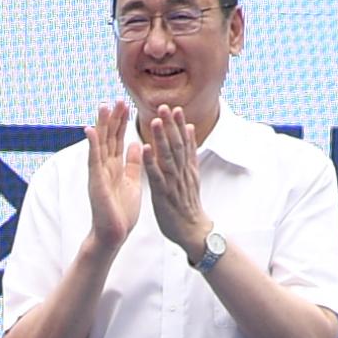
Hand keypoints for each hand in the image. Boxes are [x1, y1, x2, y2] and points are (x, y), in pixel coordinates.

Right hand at [83, 104, 142, 247]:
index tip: (125, 105)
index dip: (121, 122)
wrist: (114, 233)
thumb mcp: (132, 182)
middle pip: (108, 137)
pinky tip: (90, 129)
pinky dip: (93, 144)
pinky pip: (94, 159)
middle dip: (113, 118)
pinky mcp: (96, 181)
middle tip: (116, 99)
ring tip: (103, 105)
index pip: (117, 139)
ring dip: (101, 124)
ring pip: (100, 143)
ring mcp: (98, 173)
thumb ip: (132, 163)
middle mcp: (104, 167)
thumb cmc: (122, 211)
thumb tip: (135, 144)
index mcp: (115, 167)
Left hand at [143, 106, 211, 256]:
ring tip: (155, 121)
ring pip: (168, 157)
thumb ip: (190, 152)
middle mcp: (182, 172)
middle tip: (165, 106)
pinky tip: (145, 148)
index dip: (180, 124)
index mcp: (187, 168)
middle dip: (171, 126)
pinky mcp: (164, 194)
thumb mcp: (192, 175)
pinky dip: (151, 161)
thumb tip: (190, 128)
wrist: (192, 230)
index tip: (176, 107)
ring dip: (161, 139)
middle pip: (177, 145)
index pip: (184, 142)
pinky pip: (156, 176)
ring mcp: (173, 183)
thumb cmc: (188, 203)